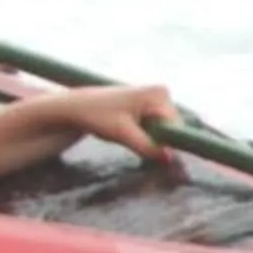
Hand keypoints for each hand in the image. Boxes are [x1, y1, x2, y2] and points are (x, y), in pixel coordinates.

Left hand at [59, 83, 175, 158]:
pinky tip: (130, 134)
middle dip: (159, 143)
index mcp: (159, 95)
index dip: (168, 145)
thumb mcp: (123, 134)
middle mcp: (163, 93)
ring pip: (164, 130)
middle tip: (136, 147)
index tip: (160, 159)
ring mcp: (156, 97)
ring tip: (130, 138)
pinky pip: (157, 126)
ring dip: (152, 141)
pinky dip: (147, 136)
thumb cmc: (96, 116)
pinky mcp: (150, 104)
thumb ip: (148, 147)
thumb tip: (171, 160)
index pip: (176, 127)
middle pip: (171, 129)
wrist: (77, 106)